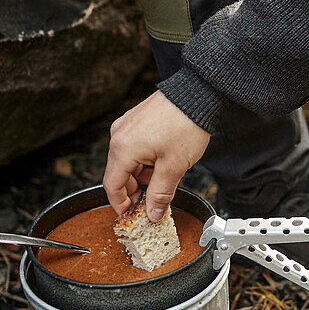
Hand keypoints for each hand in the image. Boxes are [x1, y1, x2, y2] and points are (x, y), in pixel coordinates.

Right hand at [103, 91, 210, 221]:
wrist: (197, 94)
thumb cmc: (185, 124)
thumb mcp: (174, 167)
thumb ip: (160, 194)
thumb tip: (153, 213)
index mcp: (122, 148)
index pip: (112, 186)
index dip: (121, 205)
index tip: (131, 215)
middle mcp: (119, 136)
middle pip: (119, 174)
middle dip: (135, 191)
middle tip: (153, 201)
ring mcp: (127, 126)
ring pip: (129, 161)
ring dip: (143, 176)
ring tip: (165, 179)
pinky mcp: (136, 120)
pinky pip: (135, 148)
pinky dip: (146, 160)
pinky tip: (163, 163)